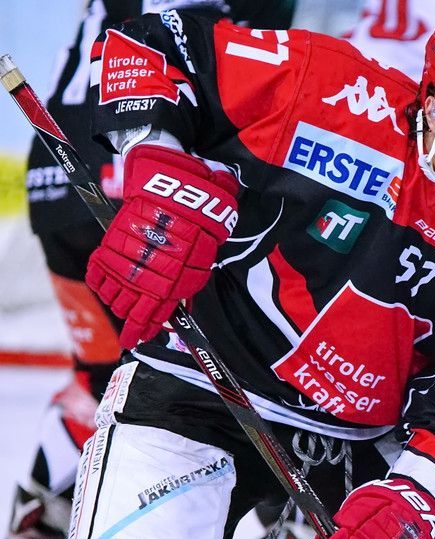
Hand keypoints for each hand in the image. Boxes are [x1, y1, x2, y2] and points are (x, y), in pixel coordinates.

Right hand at [86, 144, 238, 347]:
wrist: (174, 179)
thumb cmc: (200, 210)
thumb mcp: (210, 243)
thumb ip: (197, 267)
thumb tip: (189, 292)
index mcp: (178, 275)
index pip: (157, 311)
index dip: (146, 327)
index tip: (137, 339)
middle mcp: (150, 270)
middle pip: (133, 306)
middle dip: (131, 318)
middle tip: (132, 327)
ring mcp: (128, 257)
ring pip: (115, 292)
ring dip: (117, 303)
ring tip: (120, 308)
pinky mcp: (113, 242)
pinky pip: (99, 269)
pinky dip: (99, 281)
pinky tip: (103, 288)